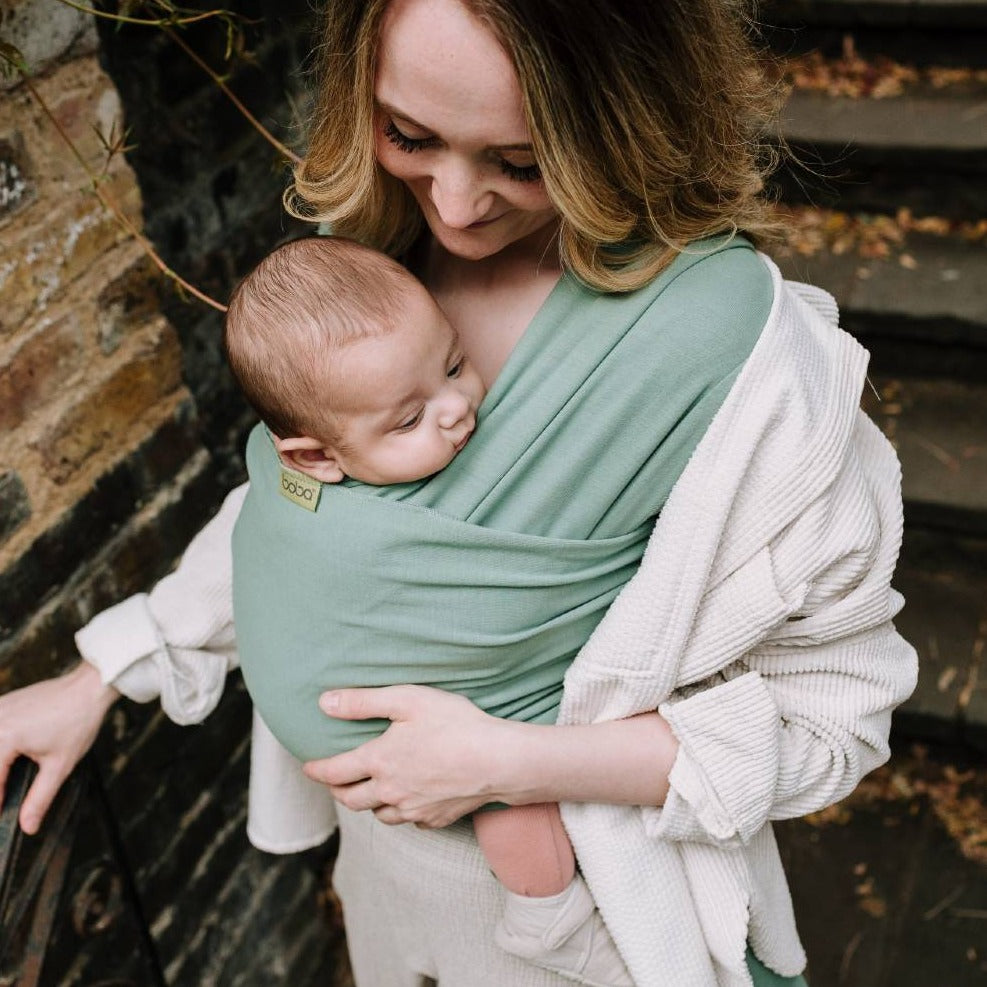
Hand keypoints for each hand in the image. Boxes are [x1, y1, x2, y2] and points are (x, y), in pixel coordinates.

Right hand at [0, 661, 117, 833]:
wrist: (89, 687)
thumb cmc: (78, 721)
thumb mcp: (60, 766)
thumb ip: (40, 798)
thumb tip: (27, 826)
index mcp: (5, 737)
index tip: (1, 817)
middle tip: (5, 800)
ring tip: (6, 782)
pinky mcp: (2, 703)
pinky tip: (5, 758)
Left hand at [303, 685, 509, 828]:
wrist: (498, 761)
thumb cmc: (455, 724)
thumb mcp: (407, 700)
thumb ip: (363, 702)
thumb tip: (324, 702)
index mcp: (379, 761)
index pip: (334, 771)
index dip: (316, 770)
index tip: (307, 767)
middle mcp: (390, 791)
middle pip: (351, 800)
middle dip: (337, 791)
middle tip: (333, 782)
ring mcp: (413, 809)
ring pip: (378, 815)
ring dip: (368, 804)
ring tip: (368, 792)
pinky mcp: (436, 819)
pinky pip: (408, 820)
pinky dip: (400, 812)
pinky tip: (407, 801)